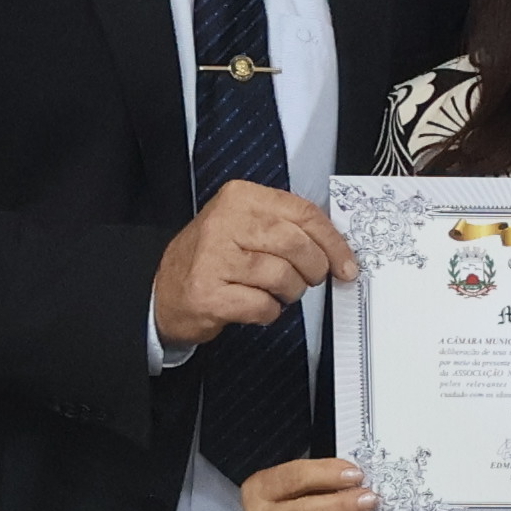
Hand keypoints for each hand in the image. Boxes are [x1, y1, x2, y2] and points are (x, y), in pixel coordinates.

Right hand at [154, 179, 356, 348]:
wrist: (163, 292)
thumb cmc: (214, 258)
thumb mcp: (246, 226)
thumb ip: (287, 226)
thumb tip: (337, 246)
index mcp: (240, 197)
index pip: (304, 213)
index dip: (333, 242)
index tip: (346, 263)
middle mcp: (225, 222)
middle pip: (297, 245)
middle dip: (314, 269)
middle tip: (310, 279)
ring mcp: (214, 258)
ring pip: (283, 277)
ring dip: (290, 293)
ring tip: (277, 292)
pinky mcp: (209, 294)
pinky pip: (263, 306)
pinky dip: (269, 312)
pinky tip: (256, 305)